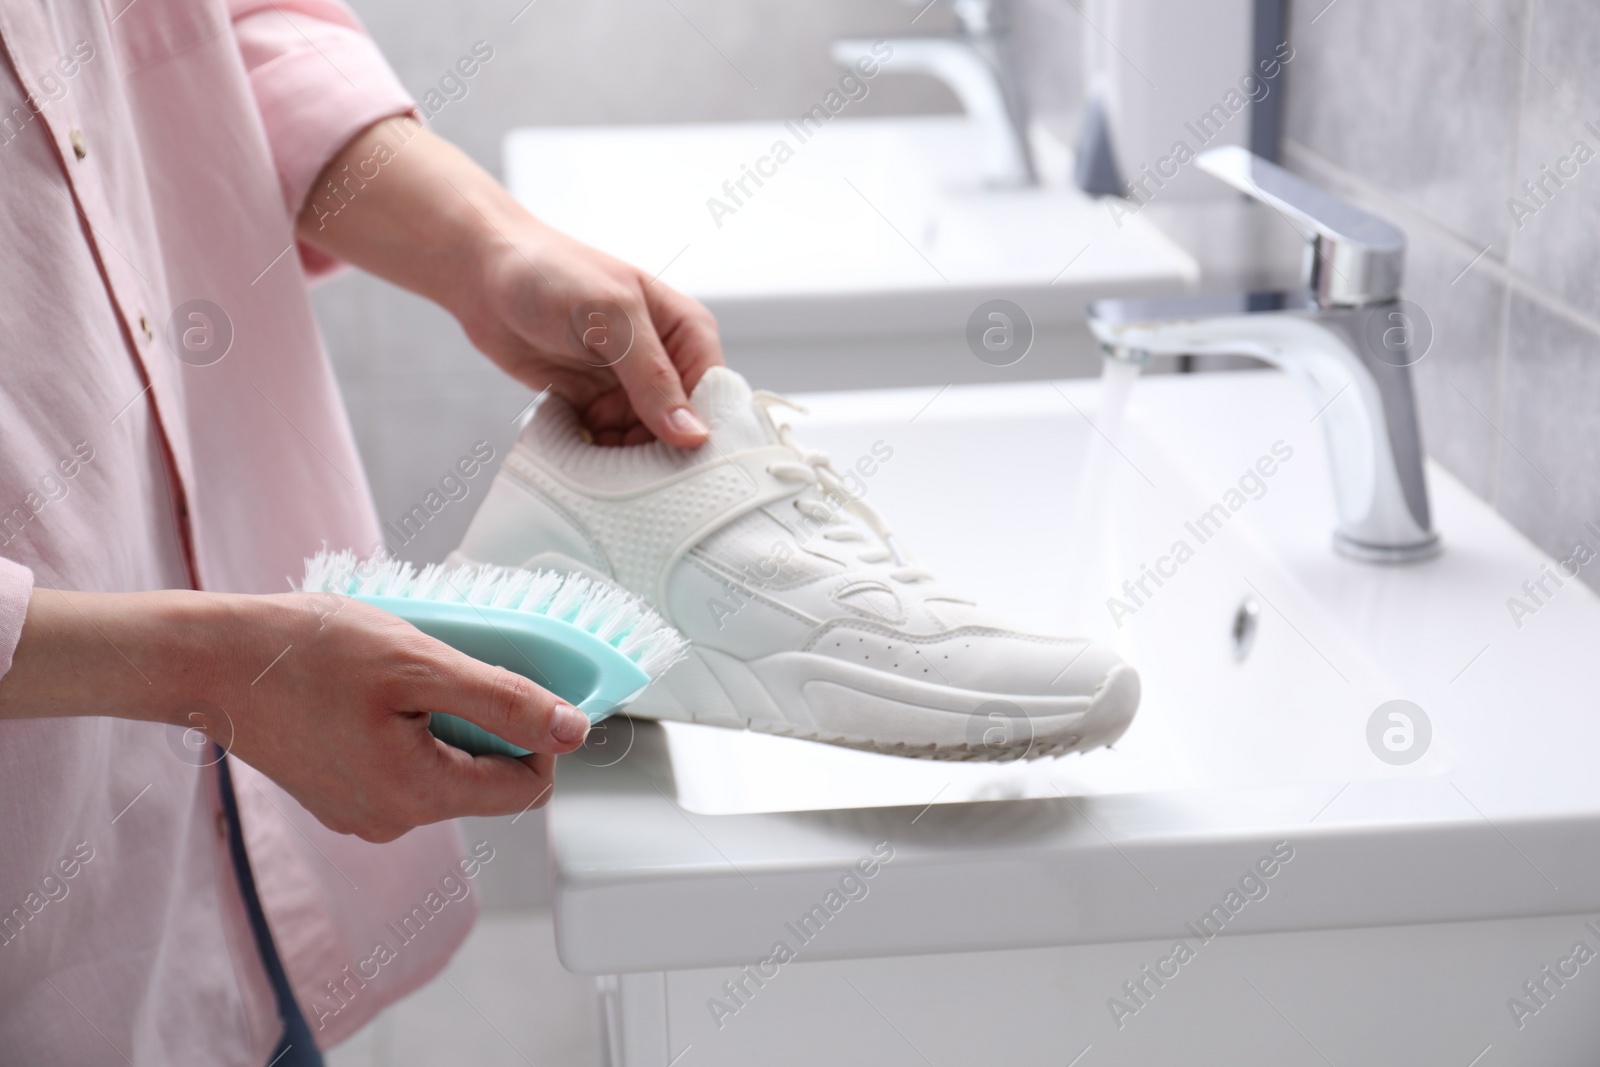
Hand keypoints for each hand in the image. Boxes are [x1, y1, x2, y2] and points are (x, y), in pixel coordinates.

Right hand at [0, 588, 589, 841]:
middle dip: (486, 722)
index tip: (509, 682)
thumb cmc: (307, 652)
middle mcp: (392, 822)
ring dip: (446, 722)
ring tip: (402, 676)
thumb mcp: (420, 662)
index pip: (527, 788)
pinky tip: (374, 692)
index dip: (536, 733)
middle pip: (488, 781)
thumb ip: (503, 700)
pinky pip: (404, 769)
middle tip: (447, 667)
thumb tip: (574, 731)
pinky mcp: (339, 797)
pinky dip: (408, 729)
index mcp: (417, 796)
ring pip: (446, 771)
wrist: (209, 660)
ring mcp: (361, 815)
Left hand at [462, 217, 722, 446]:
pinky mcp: (594, 402)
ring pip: (644, 441)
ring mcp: (628, 385)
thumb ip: (652, 378)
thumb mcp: (611, 319)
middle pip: (680, 427)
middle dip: (660, 453)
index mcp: (684, 330)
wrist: (482, 275)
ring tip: (601, 465)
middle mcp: (662, 361)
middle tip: (636, 479)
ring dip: (625, 459)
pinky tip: (582, 459)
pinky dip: (598, 456)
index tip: (685, 472)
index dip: (702, 433)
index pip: (713, 395)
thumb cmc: (550, 274)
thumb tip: (693, 434)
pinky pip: (609, 443)